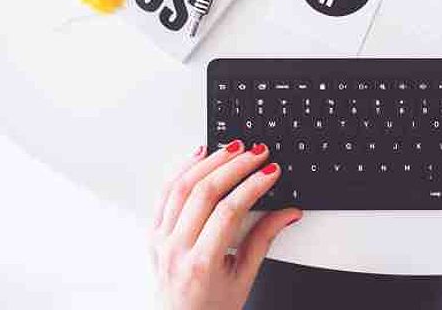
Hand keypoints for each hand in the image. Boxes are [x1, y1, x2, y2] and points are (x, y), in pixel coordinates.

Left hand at [150, 140, 301, 309]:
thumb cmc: (211, 308)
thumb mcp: (244, 278)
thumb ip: (264, 240)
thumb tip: (287, 213)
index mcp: (202, 263)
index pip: (228, 211)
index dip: (253, 186)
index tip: (270, 171)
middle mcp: (176, 249)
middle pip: (204, 192)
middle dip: (234, 166)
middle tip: (256, 153)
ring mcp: (161, 240)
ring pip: (181, 187)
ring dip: (209, 162)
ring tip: (232, 149)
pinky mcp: (154, 233)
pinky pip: (164, 193)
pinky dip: (182, 170)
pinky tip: (198, 156)